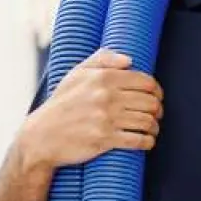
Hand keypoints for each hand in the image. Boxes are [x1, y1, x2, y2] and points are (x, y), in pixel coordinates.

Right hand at [15, 49, 163, 180]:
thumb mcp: (76, 74)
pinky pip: (138, 140)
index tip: (156, 97)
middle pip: (150, 102)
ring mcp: (106, 118)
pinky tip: (147, 141)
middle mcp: (106, 96)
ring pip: (147, 121)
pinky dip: (148, 141)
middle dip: (157, 109)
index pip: (146, 82)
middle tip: (156, 114)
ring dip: (154, 126)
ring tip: (152, 128)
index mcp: (103, 78)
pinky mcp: (105, 139)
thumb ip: (102, 59)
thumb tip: (129, 60)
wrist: (42, 136)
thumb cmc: (61, 104)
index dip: (156, 90)